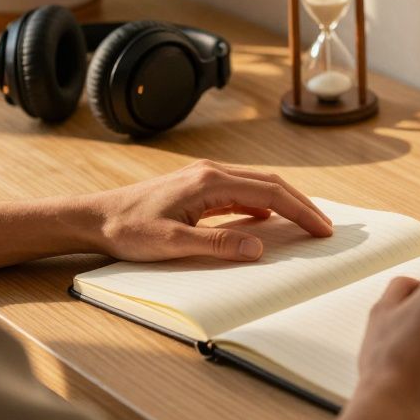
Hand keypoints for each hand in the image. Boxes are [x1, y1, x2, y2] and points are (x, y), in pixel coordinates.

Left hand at [87, 159, 332, 261]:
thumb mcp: (172, 243)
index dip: (299, 211)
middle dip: (301, 205)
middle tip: (324, 228)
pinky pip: (241, 192)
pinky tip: (267, 220)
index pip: (268, 194)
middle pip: (269, 184)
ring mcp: (204, 178)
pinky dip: (263, 204)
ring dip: (284, 203)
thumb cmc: (128, 229)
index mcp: (209, 181)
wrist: (95, 217)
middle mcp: (211, 173)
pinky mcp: (198, 187)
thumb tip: (259, 247)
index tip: (321, 229)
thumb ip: (217, 244)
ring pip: (257, 185)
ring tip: (305, 222)